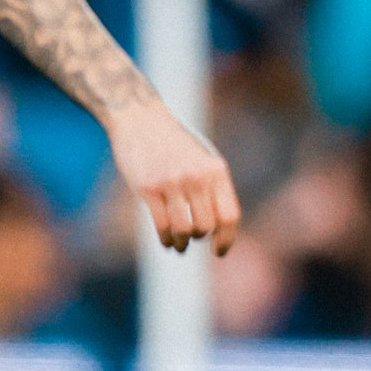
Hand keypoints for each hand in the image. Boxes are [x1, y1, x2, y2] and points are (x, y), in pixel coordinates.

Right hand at [105, 96, 241, 255]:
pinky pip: (162, 226)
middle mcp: (197, 176)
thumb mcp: (202, 158)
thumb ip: (213, 187)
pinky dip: (166, 240)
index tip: (219, 251)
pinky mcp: (148, 188)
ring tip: (179, 245)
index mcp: (215, 170)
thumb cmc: (174, 143)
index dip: (226, 239)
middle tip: (193, 238)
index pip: (229, 216)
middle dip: (200, 237)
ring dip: (181, 243)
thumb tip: (220, 227)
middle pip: (205, 226)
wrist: (141, 118)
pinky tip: (166, 241)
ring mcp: (172, 182)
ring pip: (184, 230)